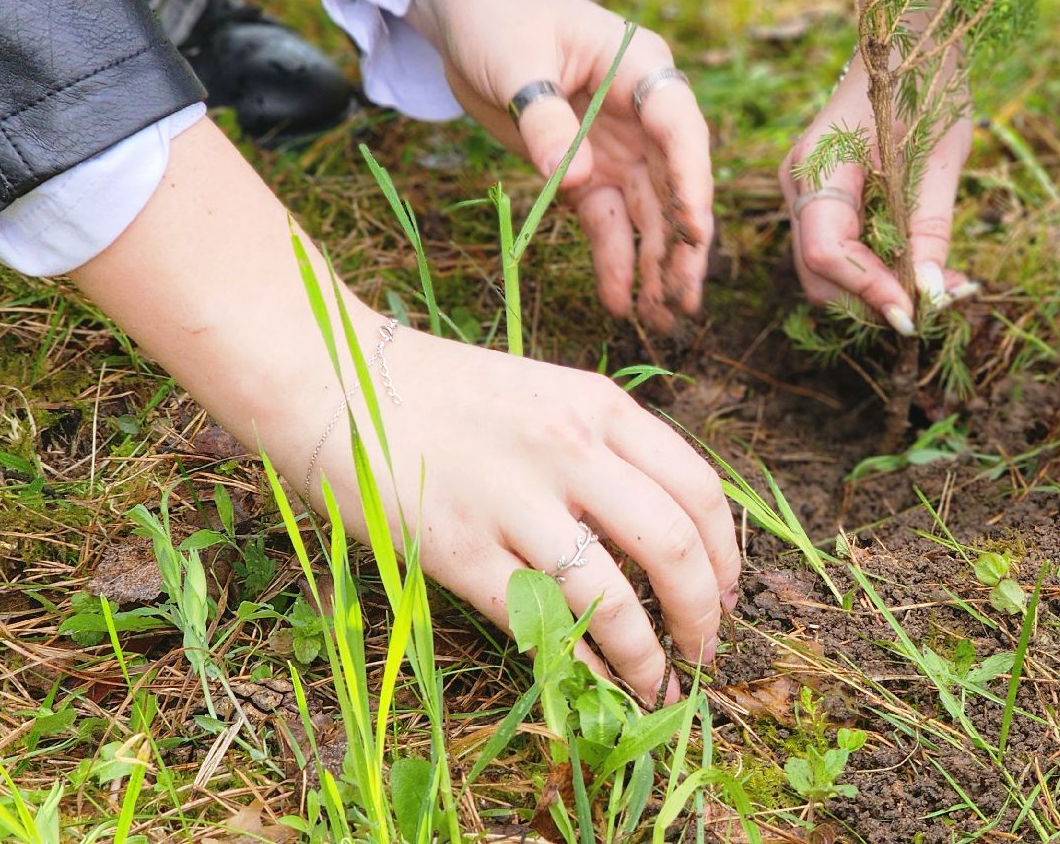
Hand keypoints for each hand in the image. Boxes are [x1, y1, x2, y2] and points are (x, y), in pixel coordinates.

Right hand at [73, 123, 737, 700]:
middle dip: (702, 612)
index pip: (698, 488)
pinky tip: (596, 684)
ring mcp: (514, 499)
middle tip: (704, 650)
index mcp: (600, 406)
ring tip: (657, 683)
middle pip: (673, 546)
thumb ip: (604, 448)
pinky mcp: (457, 547)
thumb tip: (665, 528)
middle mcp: (570, 448)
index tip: (727, 594)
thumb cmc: (442, 392)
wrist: (332, 375)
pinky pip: (541, 620)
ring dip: (648, 656)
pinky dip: (581, 662)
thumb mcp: (546, 394)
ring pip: (615, 596)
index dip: (724, 554)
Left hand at [409, 0, 713, 330]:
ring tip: (659, 320)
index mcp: (641, 69)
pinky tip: (618, 301)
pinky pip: (607, 221)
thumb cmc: (497, 14)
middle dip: (683, 244)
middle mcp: (643, 113)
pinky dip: (614, 260)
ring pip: (648, 214)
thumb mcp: (515, 58)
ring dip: (654, 265)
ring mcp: (618, 146)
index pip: (680, 129)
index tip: (693, 232)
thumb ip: (546, 119)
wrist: (463, 9)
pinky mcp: (585, 170)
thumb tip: (578, 180)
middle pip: (675, 185)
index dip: (692, 182)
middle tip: (686, 301)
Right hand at [778, 52, 975, 332]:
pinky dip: (879, 270)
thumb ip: (930, 228)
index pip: (828, 251)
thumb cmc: (925, 86)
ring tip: (942, 289)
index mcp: (818, 165)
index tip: (915, 313)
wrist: (906, 41)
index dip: (869, 290)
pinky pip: (842, 250)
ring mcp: (806, 192)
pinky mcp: (825, 198)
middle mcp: (799, 184)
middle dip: (874, 300)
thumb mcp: (938, 159)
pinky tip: (925, 271)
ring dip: (880, 291)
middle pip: (820, 273)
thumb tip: (933, 294)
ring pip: (829, 270)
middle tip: (937, 307)